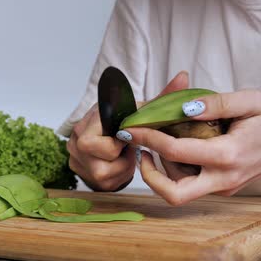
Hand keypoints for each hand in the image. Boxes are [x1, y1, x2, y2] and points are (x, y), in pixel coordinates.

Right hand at [66, 71, 189, 191]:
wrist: (108, 133)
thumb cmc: (124, 120)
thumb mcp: (141, 108)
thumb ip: (162, 97)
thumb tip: (184, 76)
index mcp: (86, 123)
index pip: (94, 140)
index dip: (118, 142)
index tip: (127, 136)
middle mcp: (76, 143)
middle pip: (103, 162)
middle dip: (121, 156)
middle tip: (127, 146)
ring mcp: (79, 162)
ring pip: (106, 174)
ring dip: (123, 166)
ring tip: (125, 153)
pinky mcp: (87, 177)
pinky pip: (107, 183)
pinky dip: (119, 175)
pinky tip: (120, 162)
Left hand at [122, 89, 260, 204]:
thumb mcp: (251, 100)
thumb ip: (216, 103)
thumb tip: (182, 108)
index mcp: (228, 155)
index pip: (177, 152)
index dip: (150, 138)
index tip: (133, 127)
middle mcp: (223, 178)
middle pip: (174, 194)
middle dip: (148, 175)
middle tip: (139, 152)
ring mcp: (223, 187)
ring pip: (180, 191)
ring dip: (161, 170)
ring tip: (159, 141)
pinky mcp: (222, 188)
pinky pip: (191, 185)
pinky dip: (176, 170)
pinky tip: (179, 147)